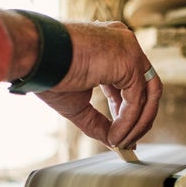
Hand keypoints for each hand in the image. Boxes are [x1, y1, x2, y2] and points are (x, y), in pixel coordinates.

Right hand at [36, 21, 162, 149]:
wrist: (36, 57)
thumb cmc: (48, 73)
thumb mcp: (78, 104)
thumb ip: (98, 122)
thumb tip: (114, 143)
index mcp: (112, 46)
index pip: (130, 81)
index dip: (128, 111)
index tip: (122, 132)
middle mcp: (124, 43)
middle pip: (148, 86)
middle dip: (140, 118)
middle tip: (130, 141)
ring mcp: (129, 50)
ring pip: (149, 94)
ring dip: (138, 123)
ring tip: (123, 143)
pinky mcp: (130, 61)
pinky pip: (136, 100)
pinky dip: (127, 122)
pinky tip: (114, 136)